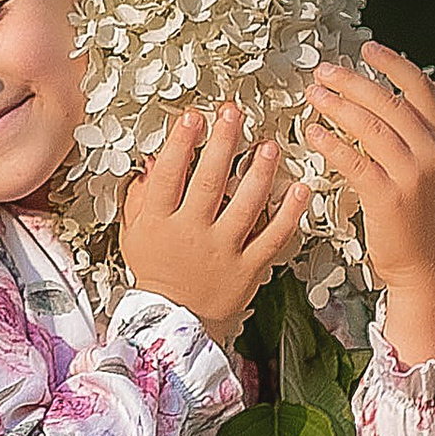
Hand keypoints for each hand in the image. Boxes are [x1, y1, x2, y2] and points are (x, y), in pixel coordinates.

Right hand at [119, 105, 306, 346]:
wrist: (175, 322)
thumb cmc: (156, 275)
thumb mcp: (135, 235)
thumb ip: (140, 197)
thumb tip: (151, 161)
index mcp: (159, 223)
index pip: (169, 175)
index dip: (180, 143)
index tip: (193, 117)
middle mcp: (191, 234)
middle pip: (209, 181)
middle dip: (222, 142)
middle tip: (234, 112)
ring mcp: (221, 252)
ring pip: (245, 205)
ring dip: (259, 172)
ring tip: (268, 145)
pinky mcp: (248, 268)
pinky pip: (273, 237)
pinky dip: (289, 212)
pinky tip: (299, 189)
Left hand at [306, 42, 434, 364]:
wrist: (426, 264)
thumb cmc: (416, 216)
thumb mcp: (424, 169)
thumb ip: (408, 136)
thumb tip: (373, 103)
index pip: (420, 87)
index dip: (393, 64)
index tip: (366, 49)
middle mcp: (431, 150)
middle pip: (388, 101)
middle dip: (352, 81)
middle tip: (322, 71)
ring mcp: (412, 173)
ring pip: (370, 126)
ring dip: (337, 105)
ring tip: (312, 94)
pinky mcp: (388, 197)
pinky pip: (354, 161)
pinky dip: (331, 143)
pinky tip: (312, 133)